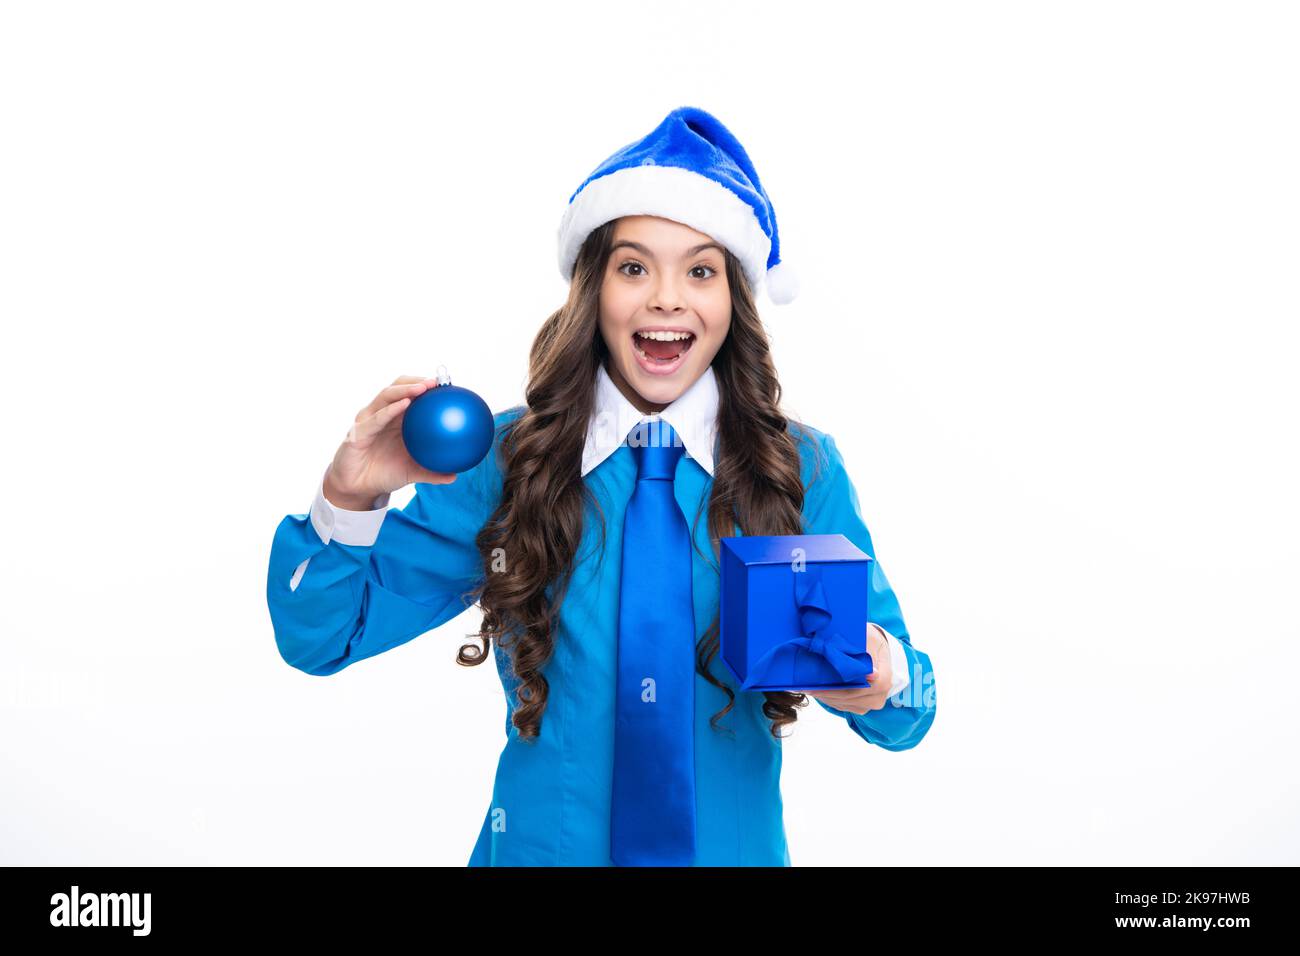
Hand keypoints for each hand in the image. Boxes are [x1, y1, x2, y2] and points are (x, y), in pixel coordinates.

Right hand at [324, 375, 458, 508]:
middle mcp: (381, 414)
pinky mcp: (358, 432)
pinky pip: (376, 419)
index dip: (426, 386)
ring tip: (423, 387)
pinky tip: (405, 405)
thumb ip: (431, 472)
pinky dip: (390, 410)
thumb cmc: (383, 474)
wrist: (357, 488)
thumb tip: (454, 476)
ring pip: (386, 396)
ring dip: (405, 389)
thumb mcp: (411, 473)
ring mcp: (368, 421)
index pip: (410, 395)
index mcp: (394, 419)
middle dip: (416, 381)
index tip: (447, 384)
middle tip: (436, 381)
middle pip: (397, 388)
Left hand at [801, 623, 892, 713]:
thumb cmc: (870, 640)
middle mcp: (880, 694)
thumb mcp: (867, 638)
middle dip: (828, 692)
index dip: (846, 686)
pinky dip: (828, 699)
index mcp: (886, 677)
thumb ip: (863, 652)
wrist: (875, 650)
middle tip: (807, 686)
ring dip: (825, 696)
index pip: (869, 686)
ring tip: (808, 688)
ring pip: (845, 703)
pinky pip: (843, 706)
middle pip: (852, 697)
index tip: (823, 684)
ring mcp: (870, 703)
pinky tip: (816, 691)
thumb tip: (870, 673)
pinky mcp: (860, 707)